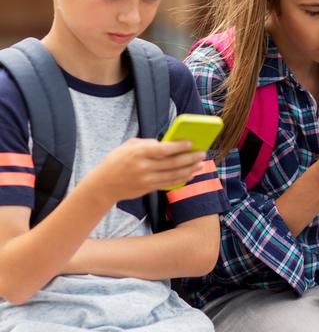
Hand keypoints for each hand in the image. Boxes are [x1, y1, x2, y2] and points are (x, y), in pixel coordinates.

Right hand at [79, 138, 206, 203]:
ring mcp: (146, 179)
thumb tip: (166, 144)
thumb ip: (147, 143)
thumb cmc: (116, 161)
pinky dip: (181, 179)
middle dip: (190, 158)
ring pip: (174, 174)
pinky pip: (168, 183)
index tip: (190, 143)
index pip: (163, 149)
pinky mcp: (148, 188)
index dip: (178, 146)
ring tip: (200, 164)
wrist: (103, 185)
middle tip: (202, 153)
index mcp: (138, 152)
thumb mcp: (128, 146)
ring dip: (189, 169)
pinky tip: (190, 174)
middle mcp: (144, 167)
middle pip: (172, 163)